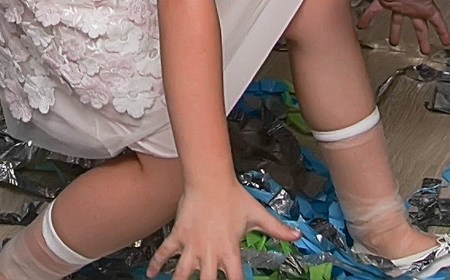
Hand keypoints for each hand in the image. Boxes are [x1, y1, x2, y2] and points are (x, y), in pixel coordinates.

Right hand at [150, 177, 297, 279]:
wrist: (209, 180)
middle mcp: (209, 252)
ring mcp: (192, 245)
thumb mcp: (258, 215)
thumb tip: (297, 236)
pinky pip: (165, 252)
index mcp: (230, 251)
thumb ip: (277, 229)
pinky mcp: (178, 235)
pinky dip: (156, 264)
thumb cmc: (234, 197)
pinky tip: (151, 274)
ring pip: (181, 273)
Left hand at [358, 0, 449, 53]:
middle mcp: (413, 7)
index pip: (437, 22)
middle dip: (423, 39)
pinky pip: (375, 11)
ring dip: (395, 32)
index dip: (442, 32)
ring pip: (397, 22)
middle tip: (425, 51)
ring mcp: (399, 4)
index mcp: (426, 6)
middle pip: (419, 26)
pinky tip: (361, 25)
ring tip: (393, 43)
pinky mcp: (385, 0)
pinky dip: (368, 17)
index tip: (447, 43)